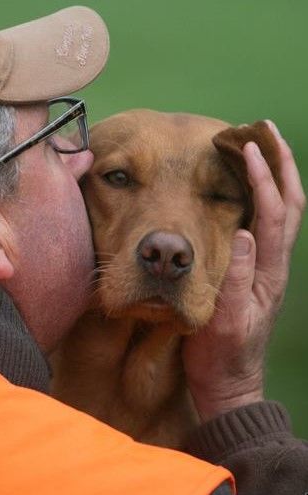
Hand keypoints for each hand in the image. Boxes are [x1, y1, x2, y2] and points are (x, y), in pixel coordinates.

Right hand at [183, 122, 304, 421]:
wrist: (229, 383)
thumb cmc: (222, 355)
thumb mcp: (225, 321)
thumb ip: (236, 278)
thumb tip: (242, 232)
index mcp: (267, 272)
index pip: (270, 213)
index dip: (262, 178)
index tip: (246, 146)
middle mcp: (273, 264)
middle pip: (289, 204)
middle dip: (281, 164)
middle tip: (264, 129)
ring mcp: (267, 266)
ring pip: (282, 211)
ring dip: (278, 175)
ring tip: (262, 146)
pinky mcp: (256, 270)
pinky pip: (266, 224)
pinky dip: (263, 195)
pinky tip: (247, 185)